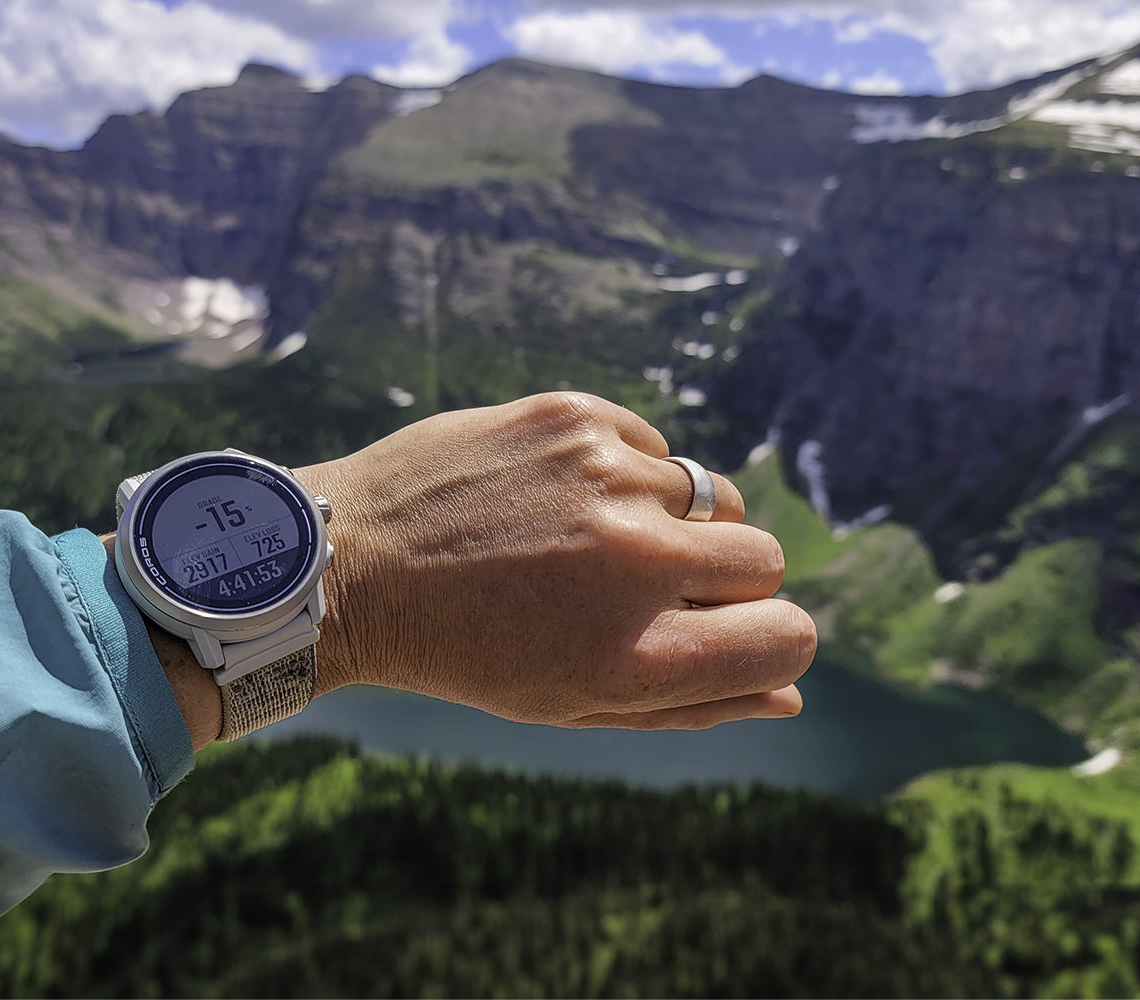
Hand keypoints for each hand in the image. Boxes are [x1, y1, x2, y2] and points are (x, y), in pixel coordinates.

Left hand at [296, 391, 814, 730]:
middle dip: (720, 580)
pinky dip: (623, 474)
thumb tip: (790, 695)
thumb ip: (691, 704)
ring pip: (710, 495)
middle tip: (641, 587)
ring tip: (582, 540)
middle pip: (763, 560)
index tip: (726, 634)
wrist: (349, 562)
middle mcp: (633, 561)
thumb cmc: (465, 648)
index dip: (767, 641)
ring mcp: (605, 477)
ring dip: (666, 523)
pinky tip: (554, 496)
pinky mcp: (575, 417)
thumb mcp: (572, 702)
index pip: (788, 639)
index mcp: (637, 655)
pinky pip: (653, 447)